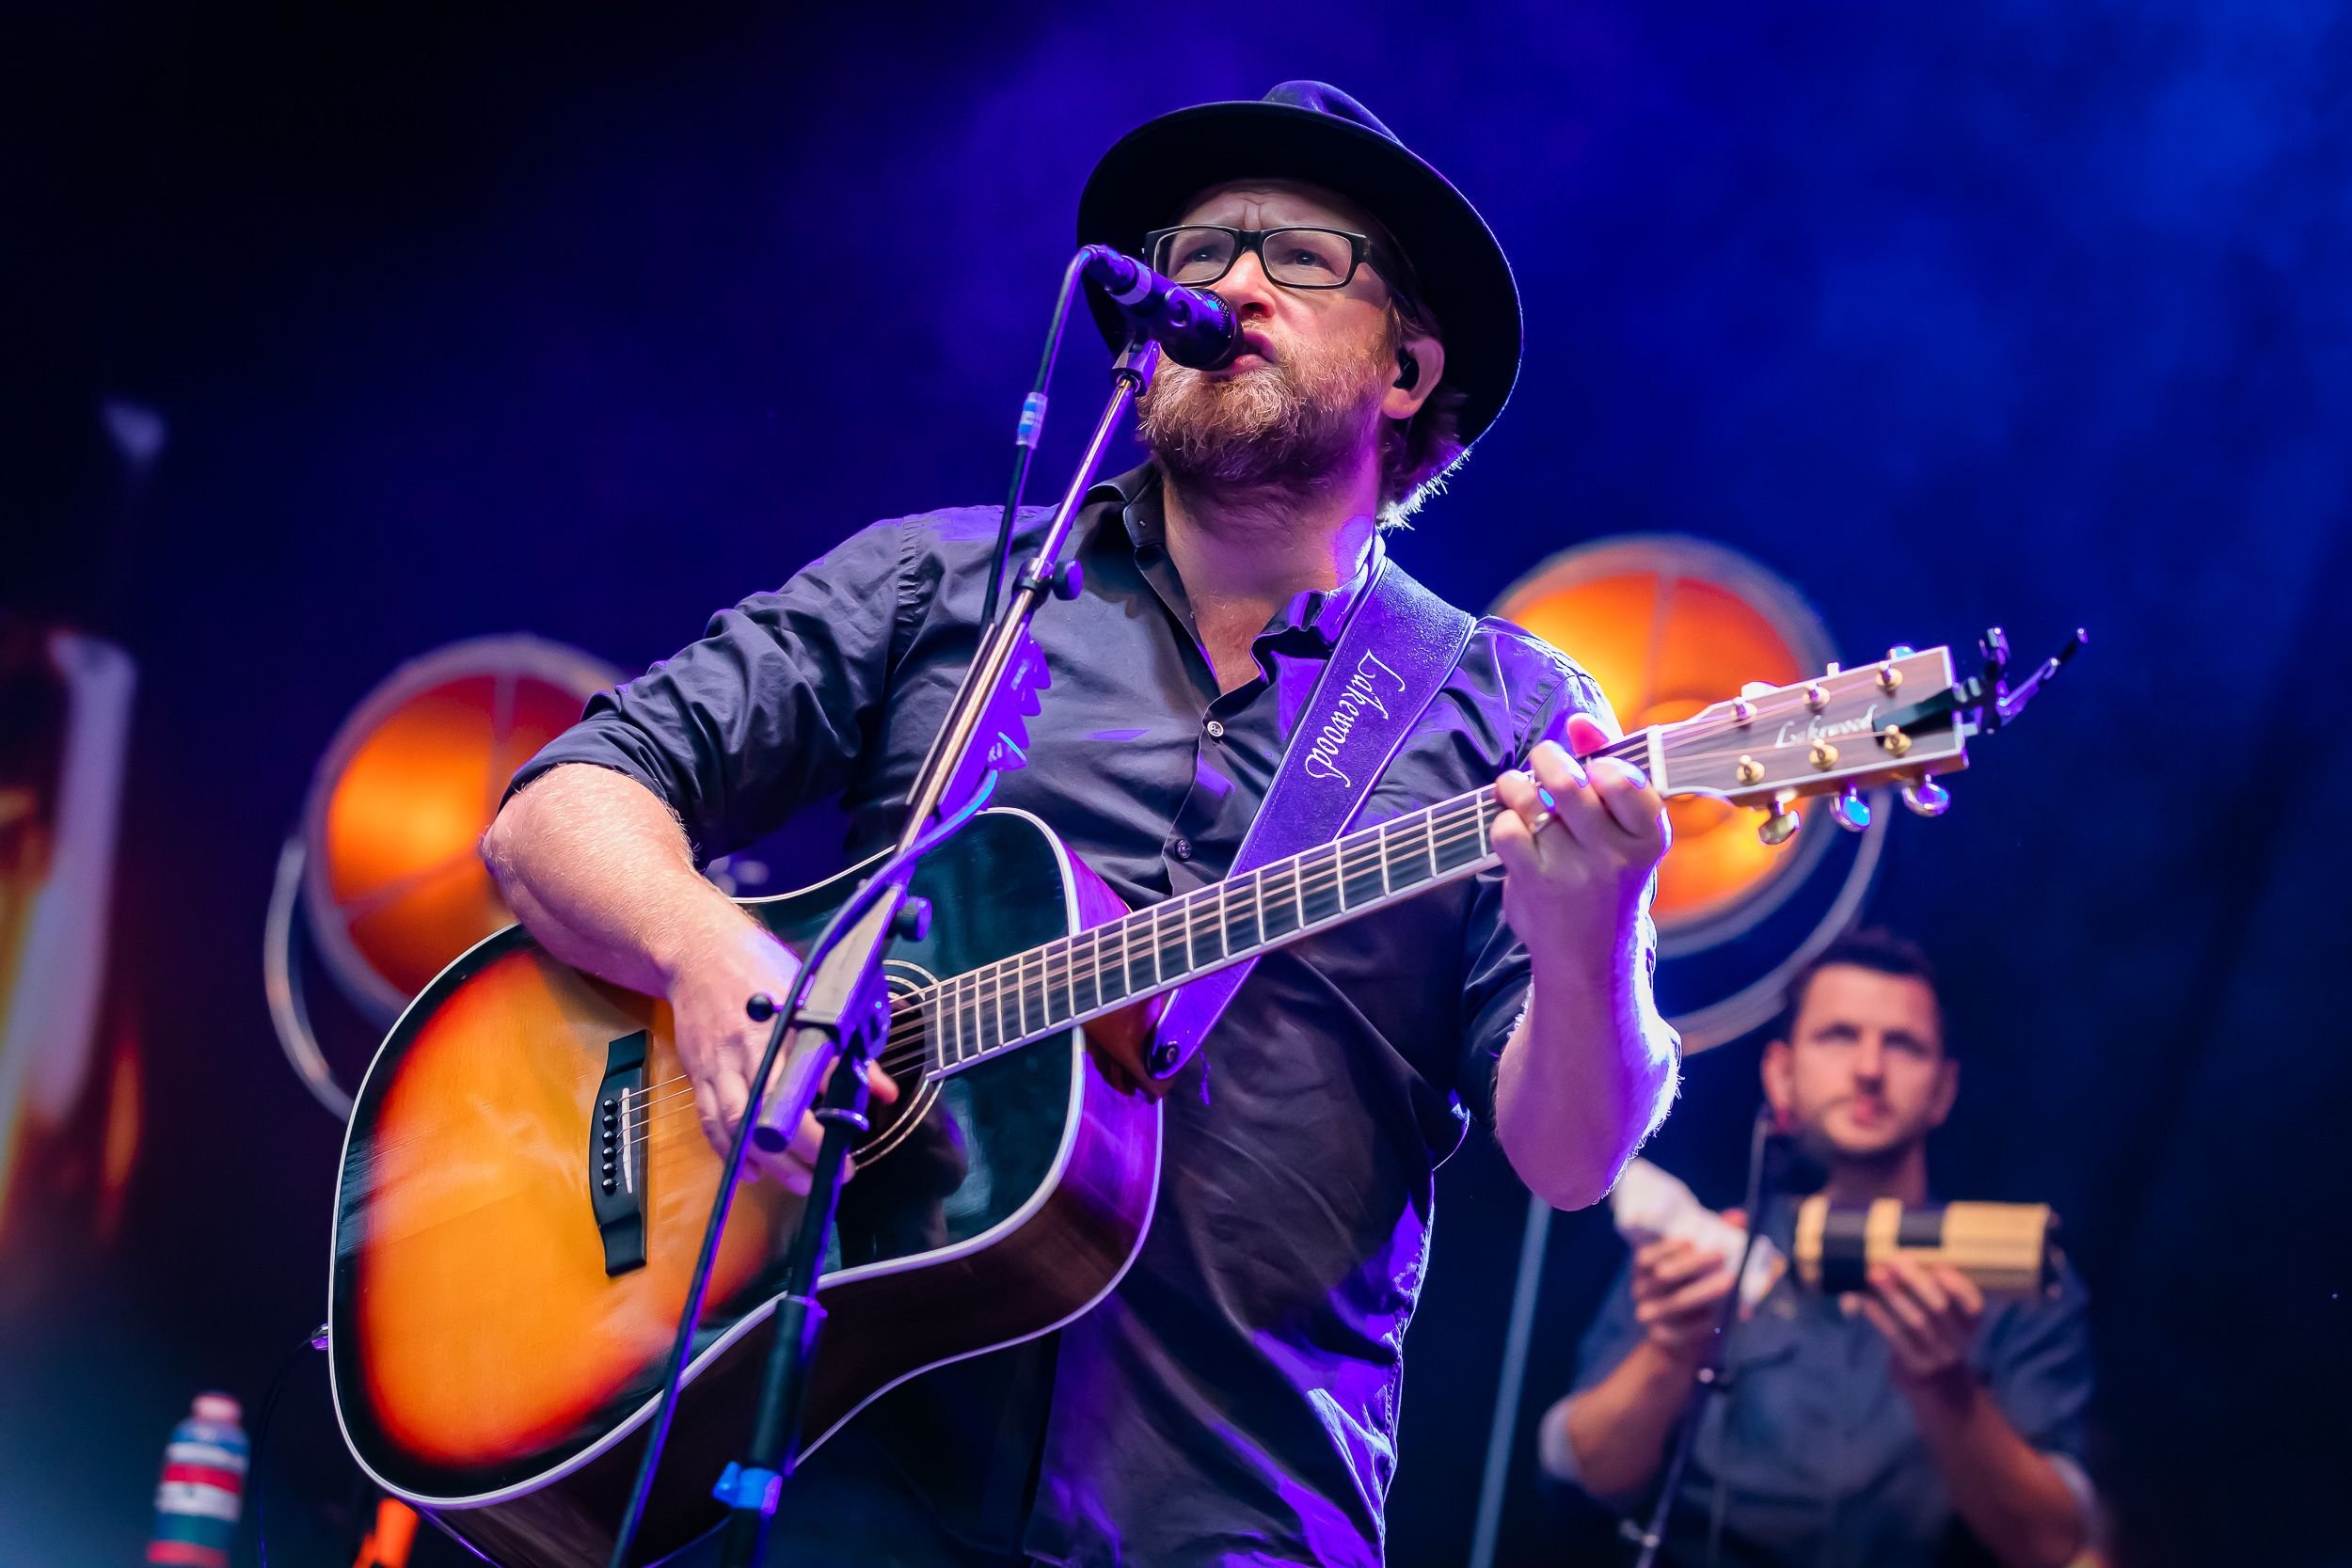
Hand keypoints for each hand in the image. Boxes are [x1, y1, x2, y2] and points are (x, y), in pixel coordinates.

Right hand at [664, 921, 896, 1193]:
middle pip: (773, 1109)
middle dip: (803, 1149)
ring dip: (770, 1160)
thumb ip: (846, 1043)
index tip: (856, 1135)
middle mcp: (750, 1047)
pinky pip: (711, 1122)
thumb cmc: (760, 968)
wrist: (697, 953)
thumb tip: (883, 1090)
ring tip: (799, 1183)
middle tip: (834, 1173)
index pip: (815, 1072)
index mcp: (785, 1021)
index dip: (836, 1107)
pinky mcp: (701, 1074)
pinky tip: (751, 1172)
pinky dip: (729, 1152)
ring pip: (740, 1124)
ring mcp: (720, 1063)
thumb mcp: (811, 991)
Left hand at [1492, 715, 1669, 966]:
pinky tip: (1512, 827)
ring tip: (1517, 789)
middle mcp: (1615, 854)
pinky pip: (1506, 830)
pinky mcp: (1535, 883)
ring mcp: (1573, 870)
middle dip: (1546, 757)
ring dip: (1516, 785)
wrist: (1590, 953)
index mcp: (1649, 837)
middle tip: (1542, 760)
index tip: (1593, 766)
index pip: (1629, 780)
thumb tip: (1578, 722)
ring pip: (1531, 801)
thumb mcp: (1625, 831)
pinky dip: (1502, 820)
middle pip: (1569, 782)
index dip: (1603, 760)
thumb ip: (1609, 769)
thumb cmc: (1608, 877)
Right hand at [1630, 1214, 1742, 1366]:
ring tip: (1729, 1283)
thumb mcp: (1698, 1261)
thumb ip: (1716, 1236)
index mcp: (1644, 1266)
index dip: (1668, 1247)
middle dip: (1693, 1264)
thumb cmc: (1692, 1287)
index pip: (1646, 1255)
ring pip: (1676, 1302)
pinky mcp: (1663, 1338)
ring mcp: (1650, 1315)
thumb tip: (1739, 1217)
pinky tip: (1723, 1316)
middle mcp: (1641, 1289)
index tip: (1693, 1239)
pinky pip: (1684, 1331)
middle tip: (1721, 1255)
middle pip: (1664, 1276)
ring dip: (1704, 1291)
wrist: (1679, 1341)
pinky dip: (1704, 1322)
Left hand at [1857, 1256, 1983, 1391]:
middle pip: (1938, 1308)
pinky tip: (1865, 1301)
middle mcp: (1959, 1341)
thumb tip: (1891, 1263)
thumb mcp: (1944, 1320)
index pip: (1973, 1304)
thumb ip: (1927, 1292)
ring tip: (1875, 1274)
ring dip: (1892, 1295)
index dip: (1956, 1284)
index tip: (1936, 1266)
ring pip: (1915, 1322)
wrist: (1939, 1390)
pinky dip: (1879, 1316)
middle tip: (1894, 1261)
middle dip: (1914, 1281)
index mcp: (1971, 1324)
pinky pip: (1895, 1337)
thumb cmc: (1934, 1338)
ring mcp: (1938, 1356)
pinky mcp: (1916, 1367)